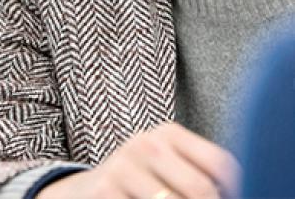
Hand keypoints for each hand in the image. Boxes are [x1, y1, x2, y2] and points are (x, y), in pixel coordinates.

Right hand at [38, 122, 239, 198]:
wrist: (87, 191)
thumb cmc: (142, 183)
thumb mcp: (170, 167)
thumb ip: (201, 174)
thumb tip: (238, 190)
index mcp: (168, 133)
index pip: (221, 164)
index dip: (234, 190)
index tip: (226, 198)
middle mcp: (145, 143)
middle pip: (201, 190)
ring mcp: (123, 167)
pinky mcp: (105, 191)